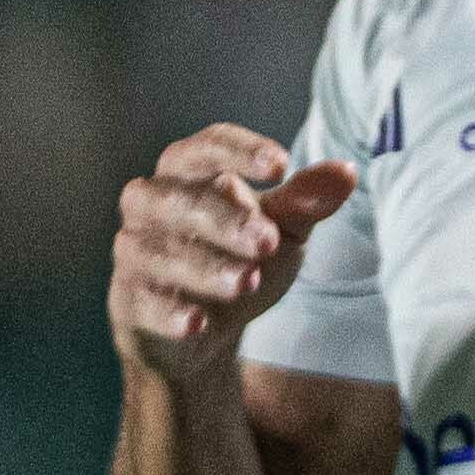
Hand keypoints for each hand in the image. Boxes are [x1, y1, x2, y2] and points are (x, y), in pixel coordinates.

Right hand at [111, 125, 357, 382]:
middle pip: (180, 199)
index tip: (281, 165)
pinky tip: (199, 323)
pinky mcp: (128, 299)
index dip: (239, 152)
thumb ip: (307, 202)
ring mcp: (135, 251)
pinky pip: (142, 300)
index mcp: (190, 173)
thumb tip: (346, 172)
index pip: (207, 147)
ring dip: (205, 266)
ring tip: (247, 281)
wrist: (205, 326)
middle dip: (226, 219)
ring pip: (159, 250)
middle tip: (269, 241)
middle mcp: (152, 204)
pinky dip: (170, 312)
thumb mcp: (283, 229)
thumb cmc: (242, 257)